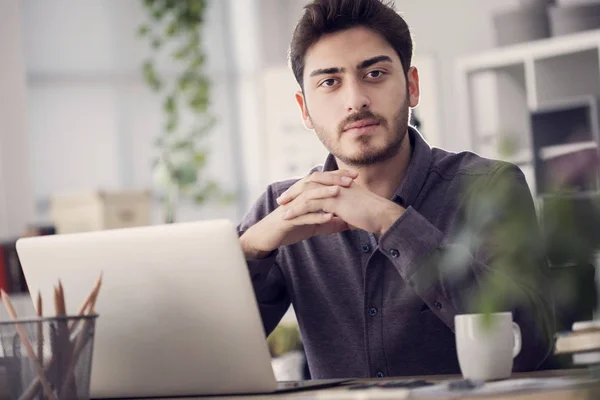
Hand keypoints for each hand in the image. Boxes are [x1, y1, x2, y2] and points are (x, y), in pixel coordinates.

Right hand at [240, 170, 357, 258]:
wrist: (266, 237)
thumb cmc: (289, 228)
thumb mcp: (312, 224)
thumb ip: (328, 222)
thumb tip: (347, 223)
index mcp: (303, 195)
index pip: (321, 180)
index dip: (337, 176)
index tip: (355, 176)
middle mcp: (297, 197)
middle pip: (315, 182)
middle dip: (333, 179)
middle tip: (351, 180)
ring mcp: (291, 207)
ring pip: (308, 196)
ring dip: (324, 193)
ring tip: (339, 191)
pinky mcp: (287, 220)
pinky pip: (303, 216)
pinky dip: (317, 216)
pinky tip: (329, 217)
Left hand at [279, 180, 404, 236]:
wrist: (383, 216)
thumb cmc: (373, 215)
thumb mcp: (356, 209)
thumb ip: (346, 210)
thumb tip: (341, 218)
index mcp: (341, 183)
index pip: (318, 182)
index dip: (304, 188)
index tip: (293, 195)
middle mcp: (336, 183)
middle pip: (309, 183)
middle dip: (294, 191)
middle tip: (282, 199)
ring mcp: (334, 190)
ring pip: (306, 193)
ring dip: (292, 200)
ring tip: (281, 208)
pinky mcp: (333, 200)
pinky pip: (309, 204)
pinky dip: (296, 210)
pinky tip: (288, 216)